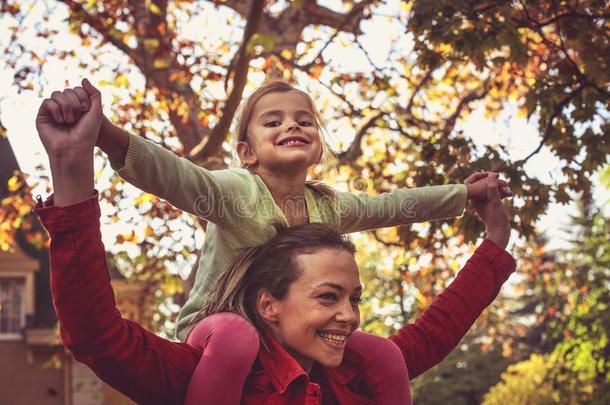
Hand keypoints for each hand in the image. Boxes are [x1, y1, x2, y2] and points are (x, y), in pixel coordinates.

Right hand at [35, 79, 100, 205]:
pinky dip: (56, 110)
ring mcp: (53, 112)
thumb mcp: (97, 111)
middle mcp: (65, 108)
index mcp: (77, 107)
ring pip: (57, 94)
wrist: (75, 149)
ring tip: (69, 121)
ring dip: (66, 107)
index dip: (83, 97)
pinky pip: (47, 101)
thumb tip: (84, 79)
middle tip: (77, 118)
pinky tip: (60, 121)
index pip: (77, 90)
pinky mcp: (43, 116)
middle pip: (67, 90)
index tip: (86, 111)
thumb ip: (94, 94)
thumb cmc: (87, 133)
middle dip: (75, 103)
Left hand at [468, 173, 510, 248]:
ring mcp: (483, 200)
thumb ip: (492, 188)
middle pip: (483, 182)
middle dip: (495, 182)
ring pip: (491, 187)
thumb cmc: (496, 218)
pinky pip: (495, 192)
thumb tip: (491, 175)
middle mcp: (476, 198)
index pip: (472, 180)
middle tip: (505, 183)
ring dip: (501, 187)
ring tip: (509, 192)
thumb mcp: (495, 201)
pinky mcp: (490, 203)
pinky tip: (509, 194)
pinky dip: (502, 191)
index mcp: (473, 197)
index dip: (482, 175)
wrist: (500, 231)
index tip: (494, 175)